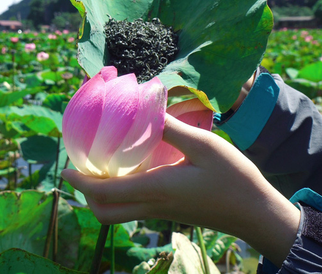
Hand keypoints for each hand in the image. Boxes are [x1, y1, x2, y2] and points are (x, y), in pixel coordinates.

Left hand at [62, 112, 299, 264]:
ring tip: (102, 166)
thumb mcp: (205, 146)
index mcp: (157, 189)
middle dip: (87, 195)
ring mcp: (162, 213)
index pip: (105, 192)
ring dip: (103, 195)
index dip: (80, 182)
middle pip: (106, 212)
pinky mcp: (171, 213)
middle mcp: (154, 205)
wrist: (256, 214)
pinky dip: (122, 194)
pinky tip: (132, 170)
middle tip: (82, 168)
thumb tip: (146, 108)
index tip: (64, 169)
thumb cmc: (234, 179)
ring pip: (119, 212)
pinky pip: (135, 207)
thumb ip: (172, 129)